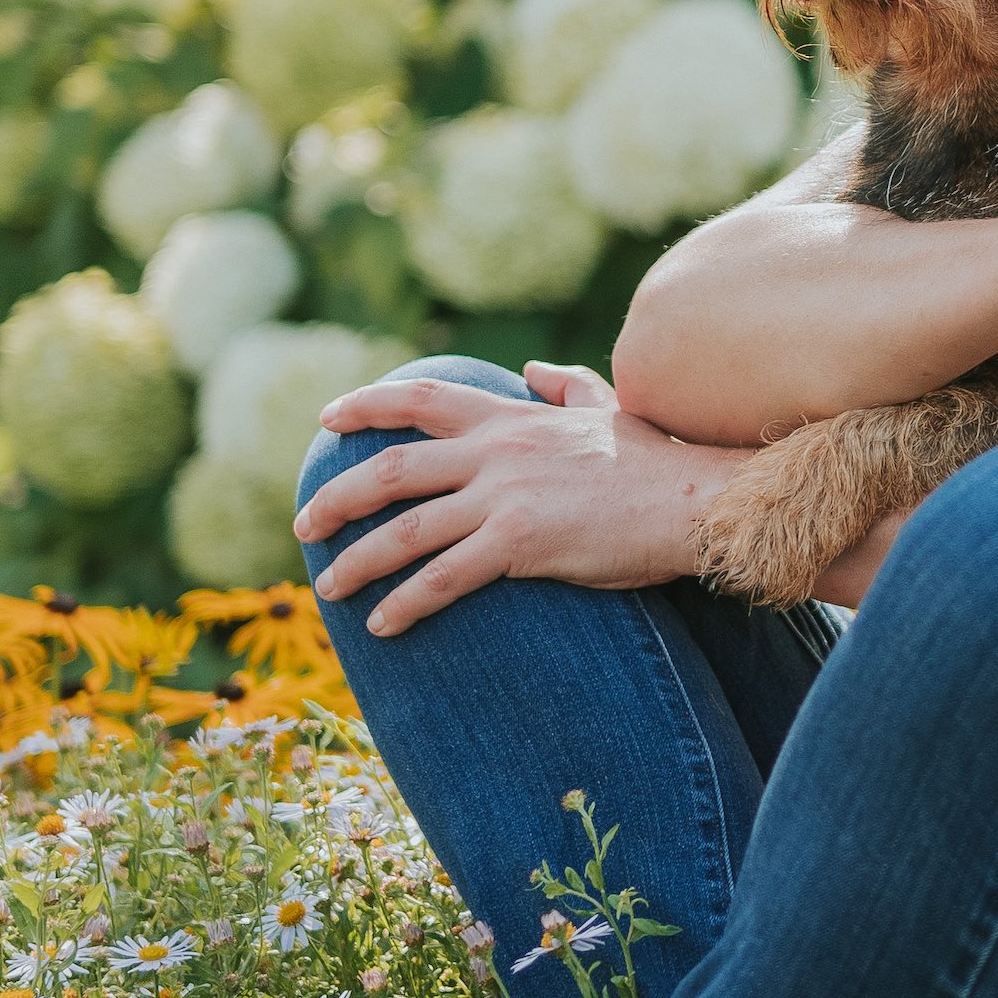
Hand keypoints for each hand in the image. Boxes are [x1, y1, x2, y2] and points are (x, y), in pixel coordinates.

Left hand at [294, 362, 729, 633]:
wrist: (694, 501)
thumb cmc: (658, 464)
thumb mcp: (609, 409)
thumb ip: (566, 386)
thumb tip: (534, 371)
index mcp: (511, 420)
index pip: (420, 399)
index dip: (366, 406)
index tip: (327, 419)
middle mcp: (497, 452)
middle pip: (391, 469)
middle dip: (337, 497)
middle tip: (304, 524)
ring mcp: (505, 496)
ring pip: (405, 529)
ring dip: (358, 561)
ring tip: (329, 588)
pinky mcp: (520, 543)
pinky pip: (444, 577)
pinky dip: (406, 602)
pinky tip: (383, 627)